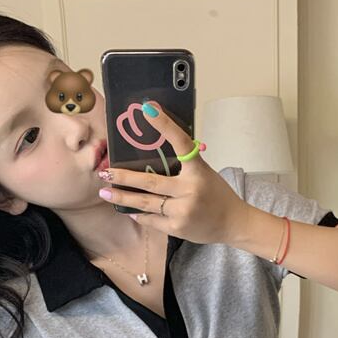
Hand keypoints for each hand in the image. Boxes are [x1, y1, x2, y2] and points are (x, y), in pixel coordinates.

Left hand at [97, 99, 250, 245]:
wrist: (233, 223)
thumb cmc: (216, 194)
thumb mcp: (204, 173)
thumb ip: (183, 165)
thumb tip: (154, 150)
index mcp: (198, 171)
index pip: (181, 143)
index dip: (165, 125)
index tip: (148, 109)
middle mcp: (190, 190)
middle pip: (150, 182)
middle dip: (123, 177)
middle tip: (104, 172)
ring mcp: (182, 211)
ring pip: (145, 203)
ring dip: (122, 198)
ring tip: (105, 193)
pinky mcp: (177, 228)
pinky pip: (151, 220)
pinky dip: (139, 214)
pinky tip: (128, 210)